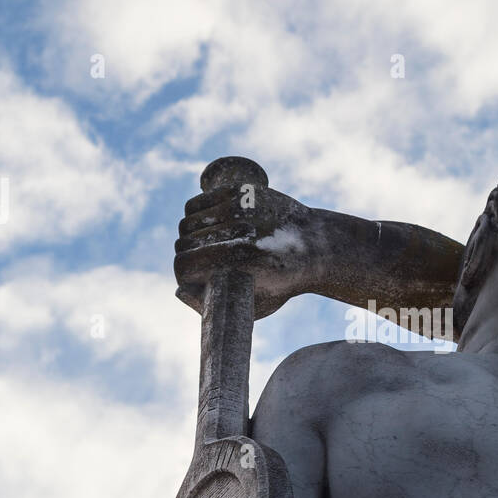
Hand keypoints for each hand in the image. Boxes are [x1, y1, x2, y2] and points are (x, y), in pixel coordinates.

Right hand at [174, 164, 320, 318]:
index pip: (185, 265)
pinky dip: (194, 213)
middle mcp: (242, 230)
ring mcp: (242, 207)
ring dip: (189, 235)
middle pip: (184, 242)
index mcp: (244, 260)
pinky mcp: (242, 191)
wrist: (318, 246)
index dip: (182, 274)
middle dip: (186, 255)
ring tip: (201, 244)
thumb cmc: (284, 281)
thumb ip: (218, 303)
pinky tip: (203, 223)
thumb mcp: (255, 305)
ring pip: (188, 220)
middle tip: (197, 262)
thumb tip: (179, 289)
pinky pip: (198, 202)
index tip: (190, 277)